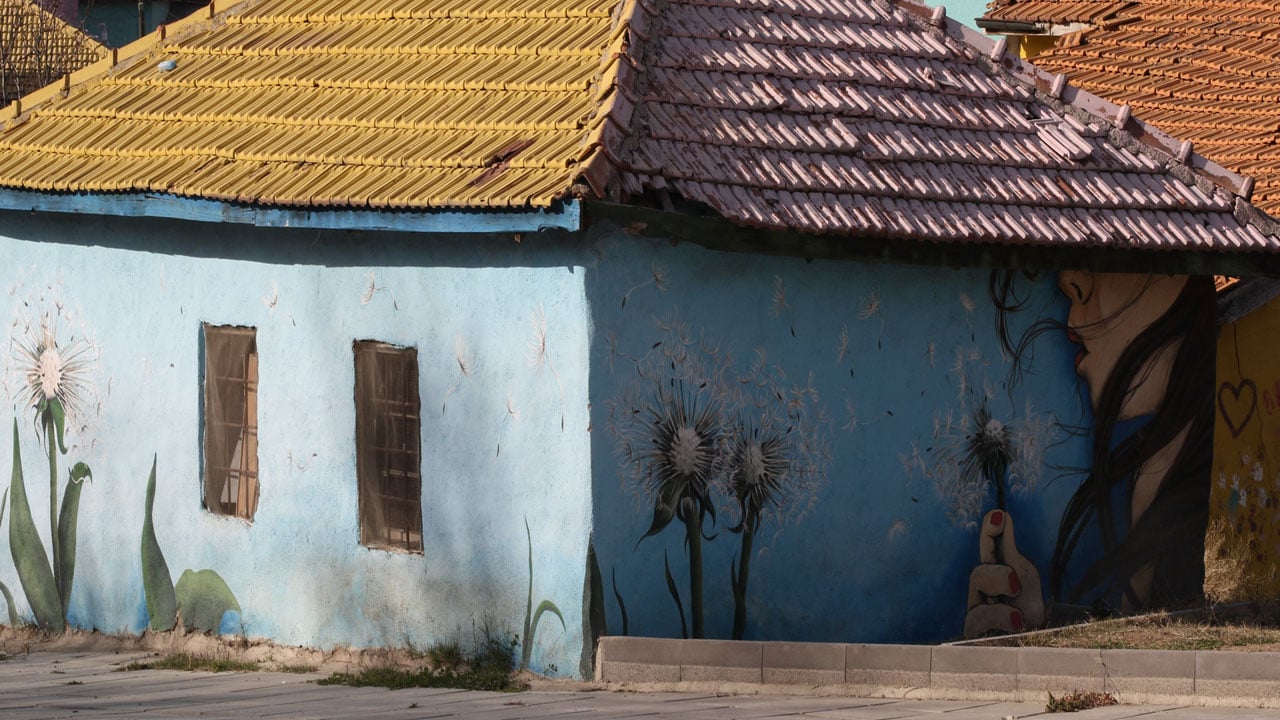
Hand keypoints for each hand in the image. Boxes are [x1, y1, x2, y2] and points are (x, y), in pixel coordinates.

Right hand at [963, 509, 1044, 638]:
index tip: (1000, 514)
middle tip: (1016, 584)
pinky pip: (978, 615)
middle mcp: (984, 596)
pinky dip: (999, 614)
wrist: (1033, 660)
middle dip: (997, 569)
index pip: (990, 551)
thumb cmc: (1031, 624)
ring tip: (1017, 602)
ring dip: (999, 584)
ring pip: (977, 581)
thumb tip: (1002, 515)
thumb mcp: (1028, 585)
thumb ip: (1013, 555)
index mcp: (1000, 581)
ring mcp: (976, 615)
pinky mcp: (972, 634)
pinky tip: (1017, 622)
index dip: (991, 532)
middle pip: (980, 570)